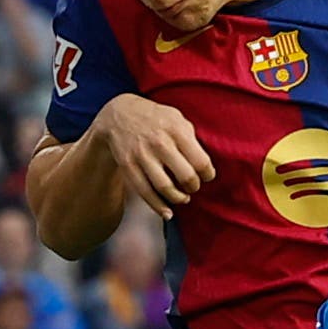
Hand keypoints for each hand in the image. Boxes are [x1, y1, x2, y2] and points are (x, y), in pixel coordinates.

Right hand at [89, 93, 213, 213]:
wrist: (119, 115)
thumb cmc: (156, 120)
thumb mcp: (177, 119)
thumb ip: (191, 139)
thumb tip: (204, 166)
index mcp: (176, 130)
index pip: (201, 161)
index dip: (208, 174)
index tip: (207, 176)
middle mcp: (160, 142)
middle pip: (186, 177)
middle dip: (194, 187)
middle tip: (193, 186)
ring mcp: (142, 155)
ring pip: (165, 188)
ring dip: (178, 199)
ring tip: (183, 198)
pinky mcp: (128, 166)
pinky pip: (145, 192)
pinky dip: (158, 207)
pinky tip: (168, 213)